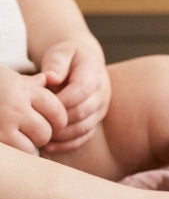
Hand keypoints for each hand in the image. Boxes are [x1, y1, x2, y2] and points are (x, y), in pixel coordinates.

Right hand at [0, 67, 66, 153]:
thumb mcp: (8, 78)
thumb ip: (32, 84)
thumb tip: (50, 79)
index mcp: (23, 89)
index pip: (57, 111)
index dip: (58, 121)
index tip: (52, 123)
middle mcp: (13, 106)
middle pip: (45, 132)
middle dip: (41, 136)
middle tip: (32, 132)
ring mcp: (1, 123)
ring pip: (30, 148)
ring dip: (26, 147)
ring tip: (17, 138)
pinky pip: (14, 153)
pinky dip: (14, 153)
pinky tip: (9, 142)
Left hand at [37, 39, 109, 153]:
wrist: (84, 63)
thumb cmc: (68, 58)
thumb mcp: (61, 52)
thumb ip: (56, 63)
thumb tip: (51, 78)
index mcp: (94, 73)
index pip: (81, 90)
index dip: (61, 100)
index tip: (41, 103)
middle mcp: (102, 93)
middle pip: (82, 112)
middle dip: (58, 119)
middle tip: (37, 122)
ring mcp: (101, 108)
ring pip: (84, 127)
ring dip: (62, 134)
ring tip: (41, 134)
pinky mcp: (96, 120)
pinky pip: (85, 137)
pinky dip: (68, 144)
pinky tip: (50, 145)